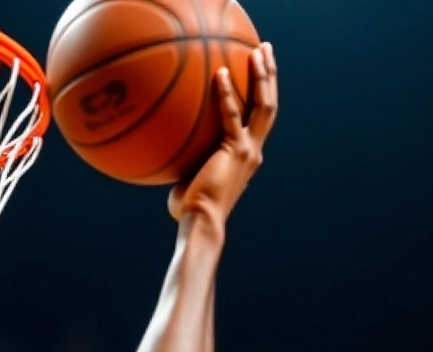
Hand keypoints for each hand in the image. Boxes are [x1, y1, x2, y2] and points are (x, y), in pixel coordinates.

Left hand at [168, 43, 278, 222]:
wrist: (200, 222)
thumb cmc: (189, 207)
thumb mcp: (189, 176)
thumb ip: (186, 157)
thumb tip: (162, 145)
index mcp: (246, 155)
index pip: (257, 118)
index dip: (259, 94)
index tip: (256, 73)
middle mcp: (253, 150)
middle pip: (269, 105)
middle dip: (270, 76)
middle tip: (266, 50)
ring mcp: (248, 150)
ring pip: (263, 106)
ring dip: (263, 77)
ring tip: (259, 51)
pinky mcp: (236, 151)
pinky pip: (231, 116)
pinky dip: (226, 94)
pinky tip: (219, 73)